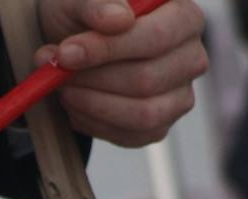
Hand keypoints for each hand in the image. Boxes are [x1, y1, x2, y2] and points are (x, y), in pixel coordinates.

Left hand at [35, 0, 208, 146]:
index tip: (66, 53)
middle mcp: (191, 57)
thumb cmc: (84, 17)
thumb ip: (98, 3)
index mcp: (184, 17)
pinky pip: (130, 136)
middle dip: (92, 79)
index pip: (156, 38)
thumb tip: (118, 19)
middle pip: (146, 80)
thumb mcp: (80, 0)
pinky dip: (93, 123)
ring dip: (90, 104)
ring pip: (141, 114)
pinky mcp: (160, 126)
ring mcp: (179, 96)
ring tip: (62, 86)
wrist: (74, 48)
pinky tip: (76, 103)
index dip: (108, 49)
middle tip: (56, 72)